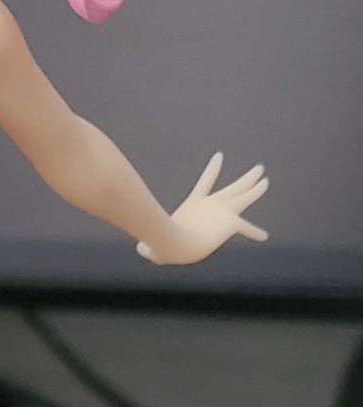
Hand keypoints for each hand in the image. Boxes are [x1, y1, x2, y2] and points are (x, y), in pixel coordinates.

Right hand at [137, 152, 268, 265]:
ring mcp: (222, 211)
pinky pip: (245, 228)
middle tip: (259, 169)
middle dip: (247, 179)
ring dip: (257, 188)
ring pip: (245, 196)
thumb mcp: (155, 243)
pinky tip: (264, 237)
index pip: (205, 184)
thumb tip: (140, 250)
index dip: (212, 170)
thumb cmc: (161, 243)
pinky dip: (255, 233)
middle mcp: (211, 204)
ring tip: (265, 180)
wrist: (175, 242)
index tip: (219, 157)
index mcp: (193, 204)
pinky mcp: (230, 223)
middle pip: (234, 187)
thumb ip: (150, 245)